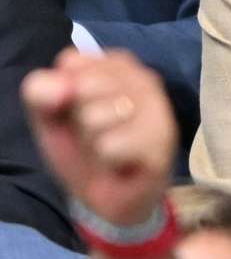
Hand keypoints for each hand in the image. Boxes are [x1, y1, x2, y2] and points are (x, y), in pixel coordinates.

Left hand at [21, 48, 177, 226]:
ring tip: (108, 149)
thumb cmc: (82, 147)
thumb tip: (66, 87)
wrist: (108, 196)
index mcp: (119, 65)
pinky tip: (121, 164)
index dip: (63, 93)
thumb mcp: (49, 117)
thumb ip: (40, 91)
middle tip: (94, 133)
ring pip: (96, 117)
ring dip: (92, 141)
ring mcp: (159, 111)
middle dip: (79, 117)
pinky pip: (110, 146)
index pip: (72, 62)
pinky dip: (106, 161)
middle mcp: (146, 79)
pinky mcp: (162, 144)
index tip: (77, 109)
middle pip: (84, 87)